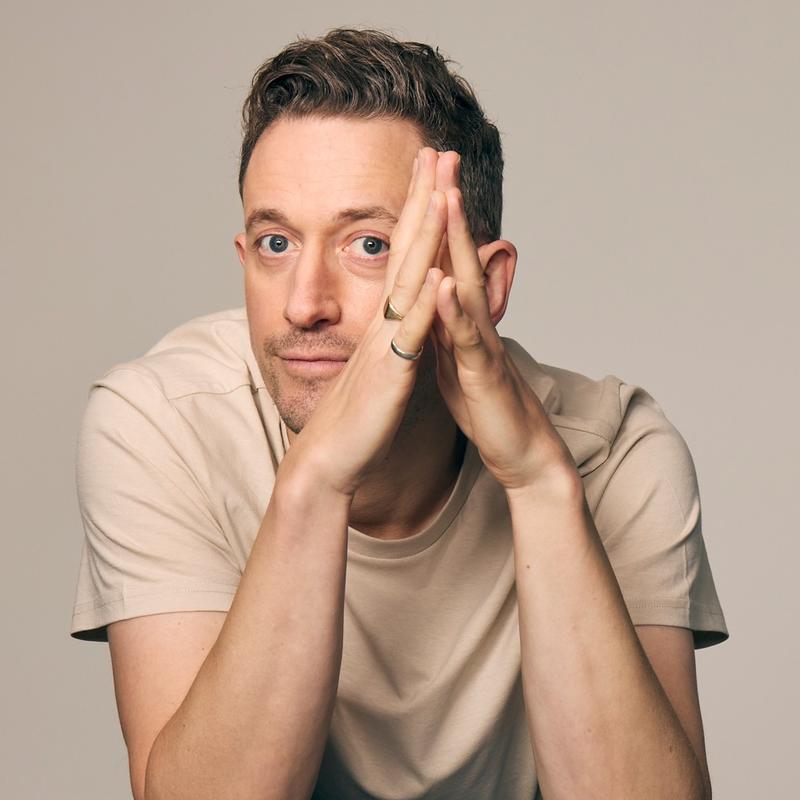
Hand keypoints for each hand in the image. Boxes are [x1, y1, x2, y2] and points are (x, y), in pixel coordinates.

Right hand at [279, 148, 447, 497]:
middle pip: (403, 250)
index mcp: (382, 319)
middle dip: (421, 199)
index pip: (399, 252)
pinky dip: (422, 307)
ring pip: (406, 282)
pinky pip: (408, 337)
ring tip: (439, 190)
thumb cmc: (350, 416)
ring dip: (424, 236)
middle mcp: (382, 322)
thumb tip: (397, 315)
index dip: (415, 209)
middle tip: (433, 150)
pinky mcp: (390, 376)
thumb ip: (386, 335)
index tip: (428, 169)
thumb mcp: (372, 364)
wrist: (326, 461)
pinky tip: (435, 275)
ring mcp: (385, 345)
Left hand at [428, 155, 579, 495]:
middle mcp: (473, 319)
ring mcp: (480, 342)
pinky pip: (467, 338)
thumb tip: (425, 293)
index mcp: (459, 315)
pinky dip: (455, 310)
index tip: (421, 171)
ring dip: (457, 240)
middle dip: (448, 204)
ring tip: (447, 196)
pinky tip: (443, 283)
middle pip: (457, 253)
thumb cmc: (484, 402)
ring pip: (467, 283)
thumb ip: (441, 322)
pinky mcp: (482, 372)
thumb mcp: (452, 355)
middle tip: (440, 155)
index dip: (432, 216)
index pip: (442, 255)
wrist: (518, 448)